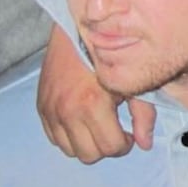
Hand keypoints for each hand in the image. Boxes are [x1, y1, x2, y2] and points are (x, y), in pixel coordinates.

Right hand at [38, 25, 155, 162]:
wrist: (77, 31)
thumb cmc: (109, 55)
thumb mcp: (132, 83)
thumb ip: (143, 115)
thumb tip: (146, 144)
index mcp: (92, 105)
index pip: (111, 147)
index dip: (124, 145)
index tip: (128, 134)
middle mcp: (67, 112)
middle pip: (89, 155)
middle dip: (106, 146)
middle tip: (115, 131)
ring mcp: (51, 111)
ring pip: (70, 150)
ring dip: (87, 144)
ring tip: (99, 125)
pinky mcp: (41, 107)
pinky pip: (54, 138)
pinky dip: (69, 136)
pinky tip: (82, 121)